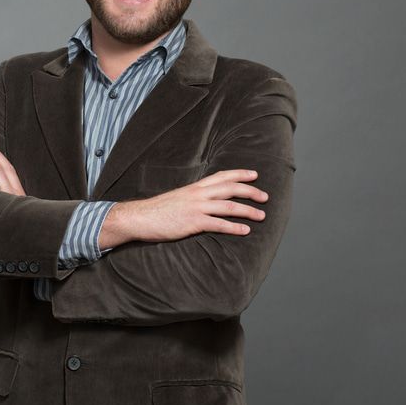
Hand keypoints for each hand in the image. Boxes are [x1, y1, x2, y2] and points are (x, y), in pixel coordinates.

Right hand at [98, 169, 267, 248]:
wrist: (140, 217)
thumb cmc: (158, 210)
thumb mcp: (178, 197)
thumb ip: (193, 197)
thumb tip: (206, 201)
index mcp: (195, 187)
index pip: (222, 176)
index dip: (240, 174)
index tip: (255, 174)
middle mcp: (198, 194)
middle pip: (231, 188)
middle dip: (251, 191)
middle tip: (265, 197)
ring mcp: (197, 208)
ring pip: (229, 206)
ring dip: (248, 210)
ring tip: (262, 215)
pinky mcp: (193, 222)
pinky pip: (219, 224)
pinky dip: (234, 227)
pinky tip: (245, 231)